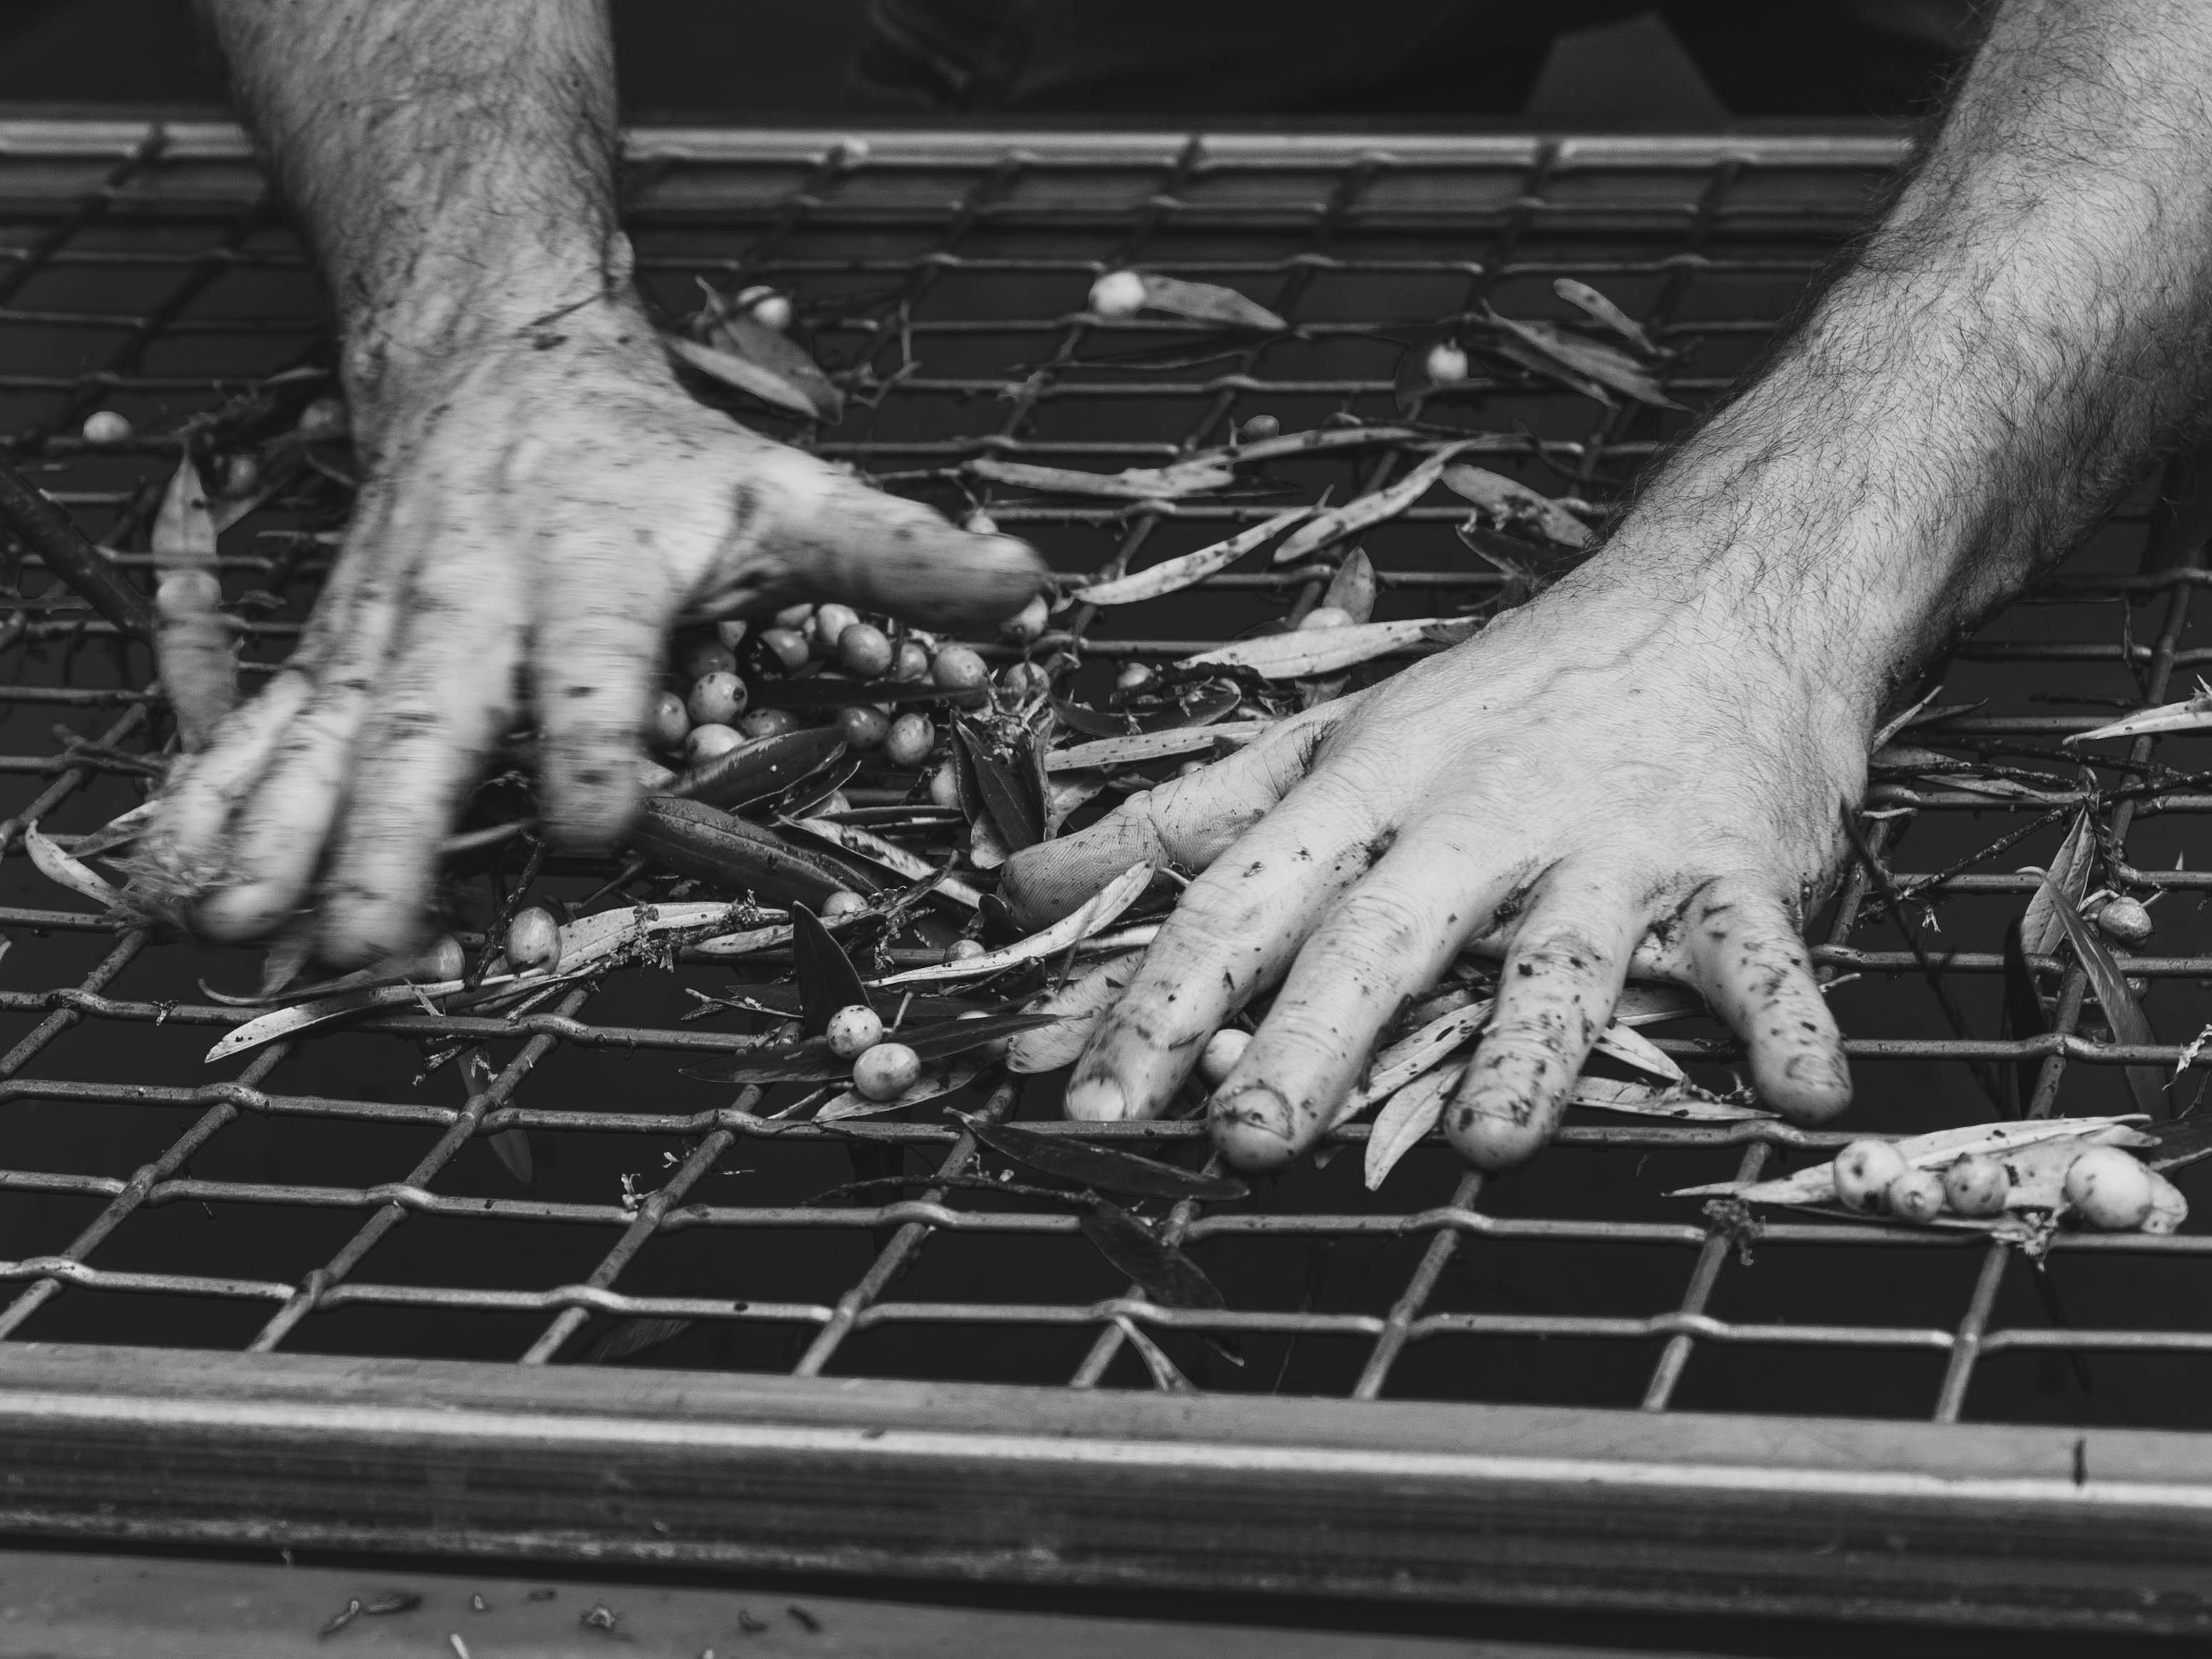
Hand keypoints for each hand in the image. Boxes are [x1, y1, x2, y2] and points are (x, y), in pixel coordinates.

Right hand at [135, 302, 1043, 964]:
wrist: (495, 367)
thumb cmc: (652, 456)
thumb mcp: (783, 487)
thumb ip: (898, 550)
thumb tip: (1035, 587)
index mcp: (592, 565)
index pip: (593, 659)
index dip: (592, 735)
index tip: (592, 818)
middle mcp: (472, 601)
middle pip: (430, 719)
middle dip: (395, 830)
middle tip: (368, 938)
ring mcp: (388, 633)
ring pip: (325, 740)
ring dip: (279, 839)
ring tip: (231, 932)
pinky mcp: (334, 655)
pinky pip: (264, 733)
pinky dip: (214, 808)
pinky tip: (171, 890)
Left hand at [1002, 573, 1864, 1172]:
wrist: (1712, 598)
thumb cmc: (1500, 698)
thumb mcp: (1326, 742)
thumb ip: (1179, 824)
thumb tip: (1015, 889)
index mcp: (1367, 789)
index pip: (1242, 896)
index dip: (1159, 995)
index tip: (1090, 1097)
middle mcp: (1479, 819)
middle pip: (1381, 934)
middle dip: (1311, 1037)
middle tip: (1247, 1139)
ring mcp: (1614, 846)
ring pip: (1563, 957)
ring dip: (1532, 1050)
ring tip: (1491, 1141)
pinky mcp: (1737, 871)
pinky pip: (1761, 954)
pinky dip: (1788, 1020)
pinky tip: (1802, 1094)